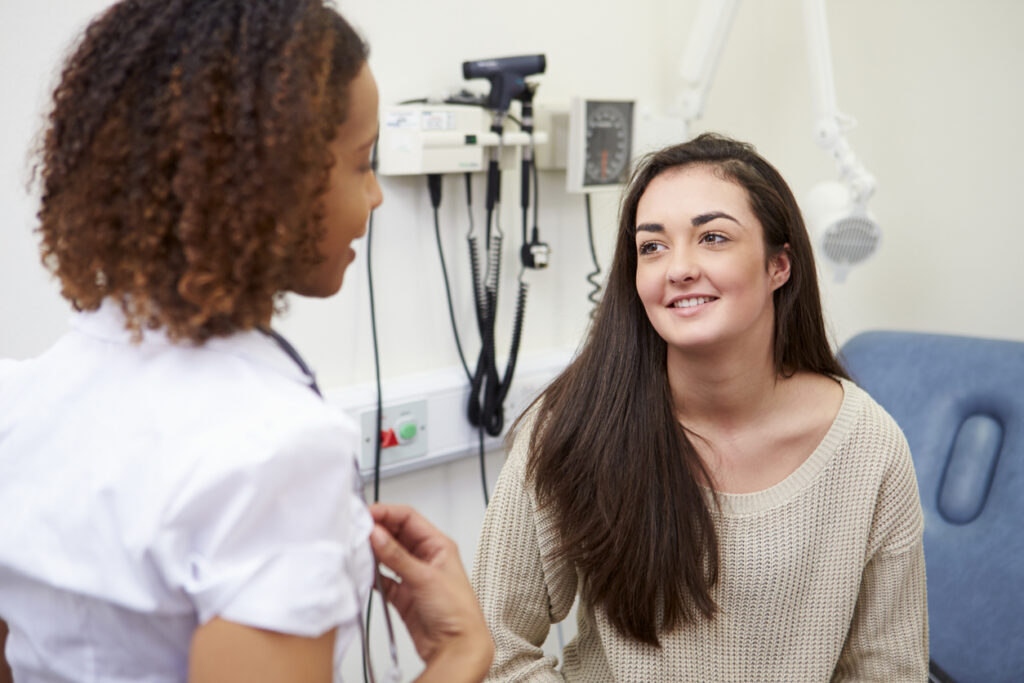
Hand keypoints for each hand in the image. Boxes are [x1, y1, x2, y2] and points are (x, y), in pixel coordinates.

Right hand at [368, 503, 492, 682]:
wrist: (456, 648)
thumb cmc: (457, 612)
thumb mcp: (426, 578)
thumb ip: (397, 557)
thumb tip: (377, 534)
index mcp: (438, 545)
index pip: (409, 518)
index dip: (387, 513)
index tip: (366, 514)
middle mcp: (425, 557)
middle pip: (396, 534)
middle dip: (377, 531)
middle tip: (356, 531)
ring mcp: (413, 575)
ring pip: (387, 555)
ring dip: (372, 552)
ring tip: (356, 548)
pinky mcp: (403, 594)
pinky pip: (383, 578)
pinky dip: (372, 574)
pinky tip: (362, 571)